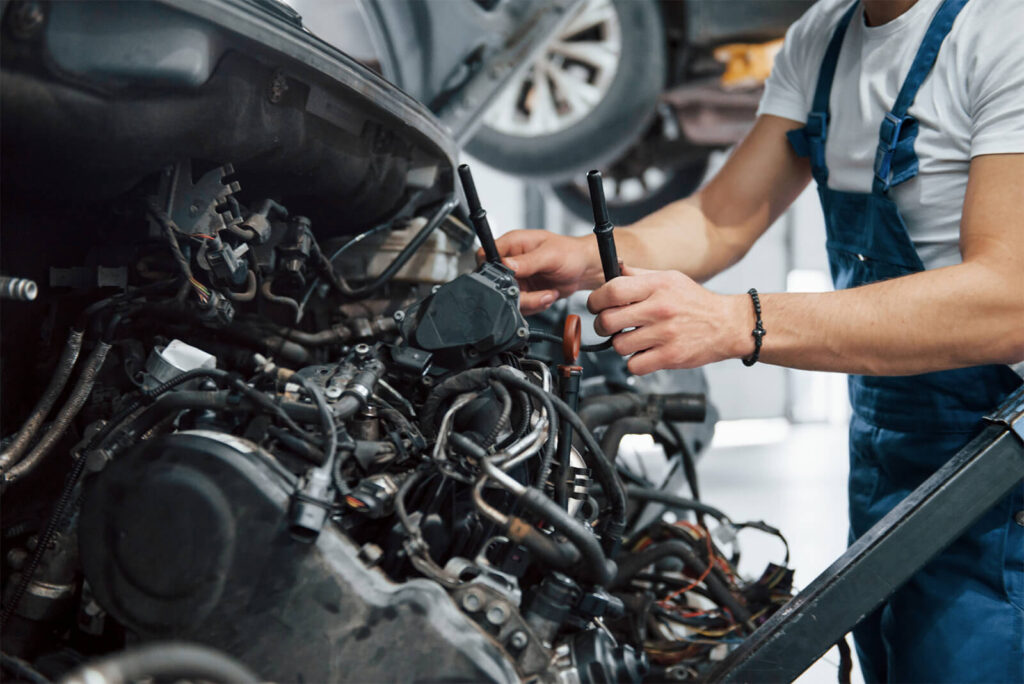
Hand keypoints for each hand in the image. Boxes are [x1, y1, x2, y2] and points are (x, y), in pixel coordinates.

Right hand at [480, 230, 601, 314]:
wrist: (584, 268)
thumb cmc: (571, 253)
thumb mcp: (550, 255)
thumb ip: (528, 261)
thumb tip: (507, 264)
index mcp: (513, 244)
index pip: (486, 255)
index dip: (491, 270)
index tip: (509, 280)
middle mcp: (511, 261)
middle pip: (497, 283)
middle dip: (519, 294)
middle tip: (539, 293)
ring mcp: (517, 278)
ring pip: (508, 298)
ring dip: (530, 302)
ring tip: (548, 293)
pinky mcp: (524, 292)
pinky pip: (519, 306)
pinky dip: (535, 306)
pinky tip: (547, 296)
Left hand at [587, 265, 752, 374]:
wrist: (728, 324)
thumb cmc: (696, 302)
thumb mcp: (669, 278)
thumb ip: (639, 275)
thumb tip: (613, 268)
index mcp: (657, 285)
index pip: (611, 291)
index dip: (596, 300)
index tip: (597, 306)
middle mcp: (660, 308)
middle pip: (607, 321)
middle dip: (602, 326)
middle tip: (610, 326)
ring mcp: (665, 334)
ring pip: (618, 345)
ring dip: (621, 345)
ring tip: (634, 339)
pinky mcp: (670, 357)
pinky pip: (634, 365)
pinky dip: (636, 362)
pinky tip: (646, 353)